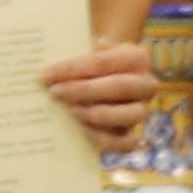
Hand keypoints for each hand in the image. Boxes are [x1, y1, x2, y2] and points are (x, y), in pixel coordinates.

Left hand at [43, 39, 161, 150]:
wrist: (102, 77)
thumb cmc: (89, 61)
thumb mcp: (85, 49)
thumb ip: (74, 56)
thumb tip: (48, 75)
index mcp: (136, 57)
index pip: (103, 62)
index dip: (73, 70)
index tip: (46, 75)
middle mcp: (146, 84)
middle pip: (120, 87)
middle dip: (83, 91)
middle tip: (54, 92)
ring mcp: (141, 109)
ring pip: (132, 115)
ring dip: (97, 114)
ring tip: (71, 111)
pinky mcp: (131, 131)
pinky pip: (126, 142)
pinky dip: (104, 138)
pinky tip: (81, 129)